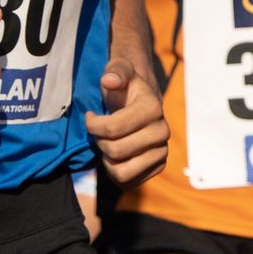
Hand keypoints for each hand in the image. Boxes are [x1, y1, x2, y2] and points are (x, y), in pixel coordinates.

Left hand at [85, 58, 167, 187]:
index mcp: (153, 108)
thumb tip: (110, 80)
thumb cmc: (124, 87)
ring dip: (107, 160)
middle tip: (99, 132)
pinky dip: (115, 172)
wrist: (140, 102)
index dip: (93, 125)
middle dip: (99, 142)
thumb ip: (115, 71)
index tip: (89, 116)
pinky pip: (128, 182)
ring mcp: (162, 151)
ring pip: (122, 172)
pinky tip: (115, 156)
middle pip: (116, 151)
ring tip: (107, 145)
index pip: (113, 129)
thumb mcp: (118, 71)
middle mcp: (163, 131)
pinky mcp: (158, 167)